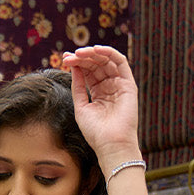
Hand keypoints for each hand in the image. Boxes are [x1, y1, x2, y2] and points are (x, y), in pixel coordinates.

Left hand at [61, 45, 139, 166]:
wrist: (111, 145)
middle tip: (69, 56)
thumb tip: (73, 67)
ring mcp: (119, 85)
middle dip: (82, 57)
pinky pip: (120, 62)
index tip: (65, 59)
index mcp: (99, 93)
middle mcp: (110, 87)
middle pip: (96, 64)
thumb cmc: (96, 132)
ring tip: (79, 53)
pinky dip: (109, 52)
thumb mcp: (81, 107)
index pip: (88, 72)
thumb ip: (78, 87)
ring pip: (106, 60)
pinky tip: (96, 50)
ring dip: (92, 53)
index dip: (77, 63)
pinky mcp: (128, 84)